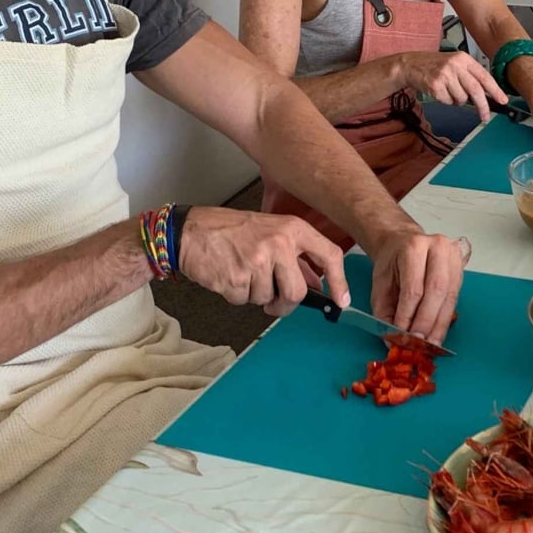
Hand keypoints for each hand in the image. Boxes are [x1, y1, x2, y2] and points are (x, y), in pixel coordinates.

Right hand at [177, 207, 347, 315]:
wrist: (191, 231)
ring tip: (243, 272)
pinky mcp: (237, 279)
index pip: (329, 255)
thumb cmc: (231, 230)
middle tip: (273, 299)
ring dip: (255, 294)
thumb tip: (318, 285)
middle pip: (297, 292)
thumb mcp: (271, 232)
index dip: (339, 282)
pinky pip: (245, 301)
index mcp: (292, 229)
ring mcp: (257, 262)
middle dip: (285, 303)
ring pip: (268, 299)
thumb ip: (296, 258)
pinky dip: (237, 295)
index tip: (341, 301)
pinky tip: (230, 275)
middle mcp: (279, 243)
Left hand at [368, 229, 465, 344]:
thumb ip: (384, 312)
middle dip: (427, 321)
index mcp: (413, 247)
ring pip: (450, 296)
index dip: (408, 315)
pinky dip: (445, 319)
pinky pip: (455, 298)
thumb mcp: (380, 284)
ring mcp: (453, 256)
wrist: (404, 243)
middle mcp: (438, 248)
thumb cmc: (393, 262)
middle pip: (436, 291)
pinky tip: (438, 333)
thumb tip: (391, 339)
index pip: (413, 287)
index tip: (402, 334)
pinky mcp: (460, 267)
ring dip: (439, 324)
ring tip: (429, 344)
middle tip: (418, 342)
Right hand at [400, 51, 507, 122]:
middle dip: (482, 105)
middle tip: (485, 116)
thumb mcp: (455, 64)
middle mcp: (455, 65)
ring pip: (461, 98)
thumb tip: (487, 94)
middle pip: (476, 89)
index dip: (495, 90)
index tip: (503, 100)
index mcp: (464, 59)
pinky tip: (439, 91)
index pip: (484, 76)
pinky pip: (448, 101)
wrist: (410, 65)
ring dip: (457, 101)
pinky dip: (445, 101)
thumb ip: (470, 75)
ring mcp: (445, 75)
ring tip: (448, 91)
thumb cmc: (434, 66)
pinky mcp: (435, 85)